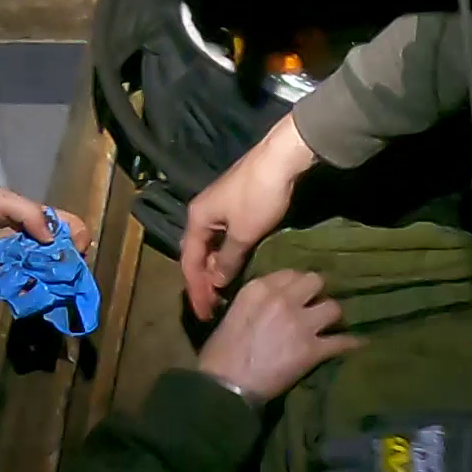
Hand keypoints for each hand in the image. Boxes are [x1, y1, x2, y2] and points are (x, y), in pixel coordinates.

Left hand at [0, 188, 91, 288]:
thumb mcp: (2, 200)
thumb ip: (32, 214)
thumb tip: (54, 240)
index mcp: (33, 218)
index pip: (68, 225)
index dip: (77, 235)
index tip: (75, 246)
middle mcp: (32, 242)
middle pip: (64, 252)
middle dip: (71, 260)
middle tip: (67, 268)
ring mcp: (22, 264)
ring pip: (51, 273)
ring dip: (59, 279)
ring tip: (57, 283)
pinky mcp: (8, 282)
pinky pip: (31, 289)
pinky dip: (40, 292)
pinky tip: (43, 292)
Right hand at [183, 114, 320, 321]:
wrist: (282, 158)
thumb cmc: (259, 196)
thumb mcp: (243, 234)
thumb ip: (228, 261)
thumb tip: (217, 283)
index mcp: (196, 219)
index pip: (189, 262)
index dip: (196, 290)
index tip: (204, 313)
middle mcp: (202, 213)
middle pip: (196, 254)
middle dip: (203, 282)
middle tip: (212, 307)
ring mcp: (218, 208)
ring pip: (211, 247)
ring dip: (215, 270)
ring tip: (223, 293)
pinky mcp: (235, 205)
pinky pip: (223, 238)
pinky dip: (225, 256)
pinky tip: (235, 268)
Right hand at [194, 268, 358, 401]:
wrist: (225, 385)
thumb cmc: (220, 354)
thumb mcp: (233, 313)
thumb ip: (255, 302)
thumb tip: (269, 304)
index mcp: (260, 288)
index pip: (291, 273)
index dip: (298, 286)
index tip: (299, 296)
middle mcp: (283, 299)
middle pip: (317, 282)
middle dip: (318, 294)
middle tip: (316, 307)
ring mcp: (300, 323)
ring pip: (334, 307)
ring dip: (333, 318)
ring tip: (331, 326)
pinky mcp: (312, 349)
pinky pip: (342, 341)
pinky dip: (351, 343)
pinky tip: (358, 343)